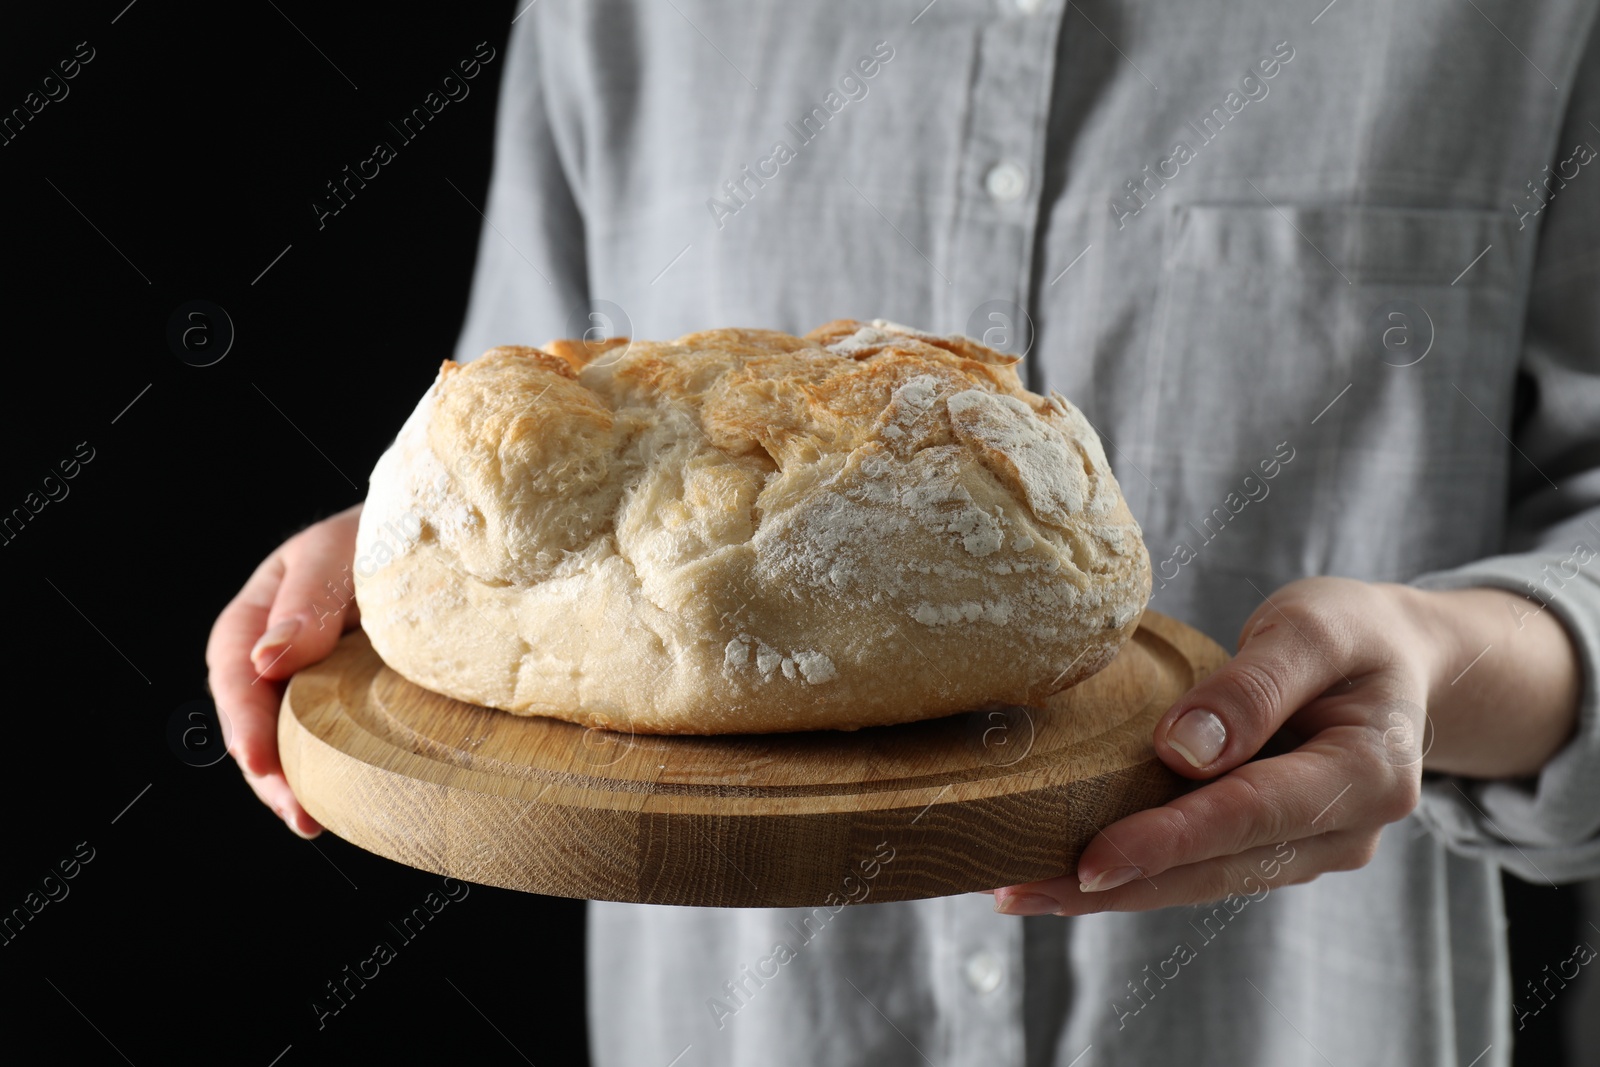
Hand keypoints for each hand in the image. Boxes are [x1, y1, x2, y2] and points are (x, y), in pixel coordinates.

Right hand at [205, 504, 362, 837]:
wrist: (441, 531)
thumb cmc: (386, 530)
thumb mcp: (342, 553)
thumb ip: (305, 603)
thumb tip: (264, 662)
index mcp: (263, 608)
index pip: (234, 666)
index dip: (243, 717)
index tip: (257, 761)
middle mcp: (280, 647)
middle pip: (255, 715)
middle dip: (267, 769)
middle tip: (296, 812)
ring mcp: (317, 673)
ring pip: (292, 733)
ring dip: (297, 780)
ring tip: (313, 820)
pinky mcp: (355, 693)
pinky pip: (336, 733)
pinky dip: (338, 767)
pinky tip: (352, 797)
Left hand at [991, 576, 1580, 915]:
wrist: (1395, 662)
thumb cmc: (1352, 634)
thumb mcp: (1313, 628)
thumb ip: (1253, 687)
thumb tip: (1182, 751)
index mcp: (1369, 774)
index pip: (1250, 814)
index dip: (1168, 841)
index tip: (1092, 862)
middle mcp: (1345, 830)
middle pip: (1218, 867)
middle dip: (1119, 885)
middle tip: (1022, 889)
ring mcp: (1311, 849)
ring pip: (1203, 880)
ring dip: (1115, 891)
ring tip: (1022, 890)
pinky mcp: (1276, 849)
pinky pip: (1202, 867)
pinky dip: (1139, 873)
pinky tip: (1067, 878)